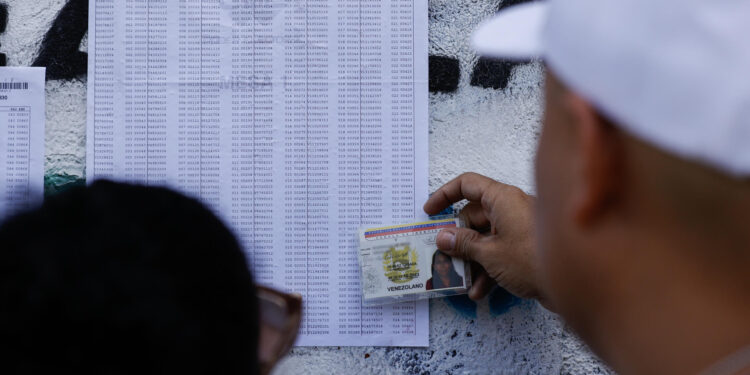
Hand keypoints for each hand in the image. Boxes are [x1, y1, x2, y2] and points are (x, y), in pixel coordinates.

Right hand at [424, 173, 548, 306]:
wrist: (575, 284)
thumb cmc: (533, 260)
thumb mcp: (490, 253)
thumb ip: (463, 244)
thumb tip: (443, 237)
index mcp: (502, 198)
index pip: (467, 184)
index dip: (445, 195)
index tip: (430, 211)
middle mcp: (511, 208)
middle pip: (474, 216)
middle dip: (458, 240)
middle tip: (444, 256)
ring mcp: (520, 227)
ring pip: (486, 237)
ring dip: (472, 259)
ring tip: (461, 280)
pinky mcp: (527, 246)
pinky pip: (500, 251)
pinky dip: (488, 268)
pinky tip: (480, 290)